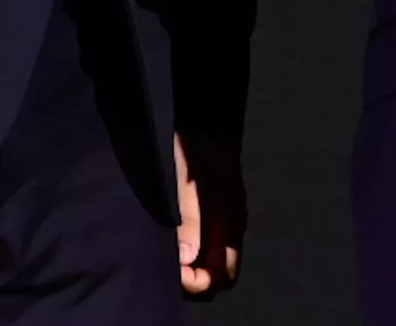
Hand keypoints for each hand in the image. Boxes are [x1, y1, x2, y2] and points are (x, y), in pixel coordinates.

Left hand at [174, 131, 242, 295]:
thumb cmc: (191, 143)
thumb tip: (187, 260)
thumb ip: (188, 218)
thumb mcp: (185, 178)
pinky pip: (208, 245)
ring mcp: (225, 217)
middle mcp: (232, 224)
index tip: (172, 272)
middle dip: (194, 279)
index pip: (224, 275)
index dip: (198, 282)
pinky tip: (170, 241)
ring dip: (191, 266)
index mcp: (231, 218)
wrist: (200, 114)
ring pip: (212, 261)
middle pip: (220, 273)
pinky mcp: (214, 210)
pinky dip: (190, 252)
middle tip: (164, 266)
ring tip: (163, 254)